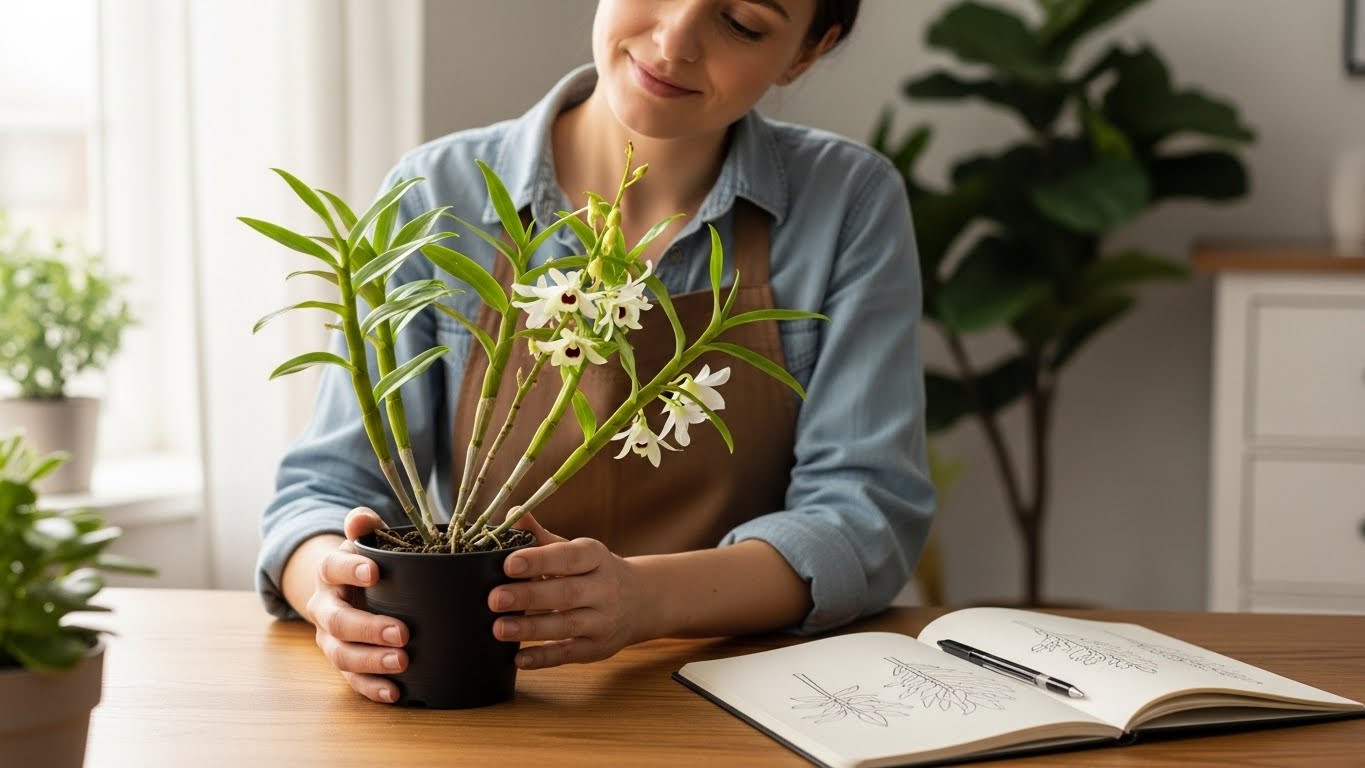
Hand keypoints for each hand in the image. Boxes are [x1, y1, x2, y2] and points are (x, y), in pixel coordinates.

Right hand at [304, 507, 408, 703]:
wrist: (346, 589)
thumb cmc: (367, 562)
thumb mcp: (366, 541)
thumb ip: (365, 526)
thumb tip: (360, 518)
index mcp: (329, 573)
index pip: (331, 568)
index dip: (349, 569)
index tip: (373, 571)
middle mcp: (325, 607)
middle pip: (338, 621)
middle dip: (368, 629)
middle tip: (402, 632)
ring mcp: (331, 638)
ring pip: (342, 654)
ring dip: (372, 661)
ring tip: (403, 661)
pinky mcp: (344, 662)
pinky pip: (353, 680)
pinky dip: (372, 688)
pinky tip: (395, 692)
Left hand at [489, 512, 650, 669]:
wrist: (642, 601)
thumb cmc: (594, 571)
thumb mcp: (575, 550)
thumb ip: (541, 537)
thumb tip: (512, 514)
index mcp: (595, 557)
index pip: (568, 557)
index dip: (539, 560)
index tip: (509, 563)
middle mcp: (604, 589)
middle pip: (566, 593)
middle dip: (529, 596)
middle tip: (494, 598)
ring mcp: (602, 621)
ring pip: (566, 625)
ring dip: (531, 628)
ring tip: (499, 628)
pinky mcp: (597, 648)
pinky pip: (569, 653)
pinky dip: (544, 658)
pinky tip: (519, 658)